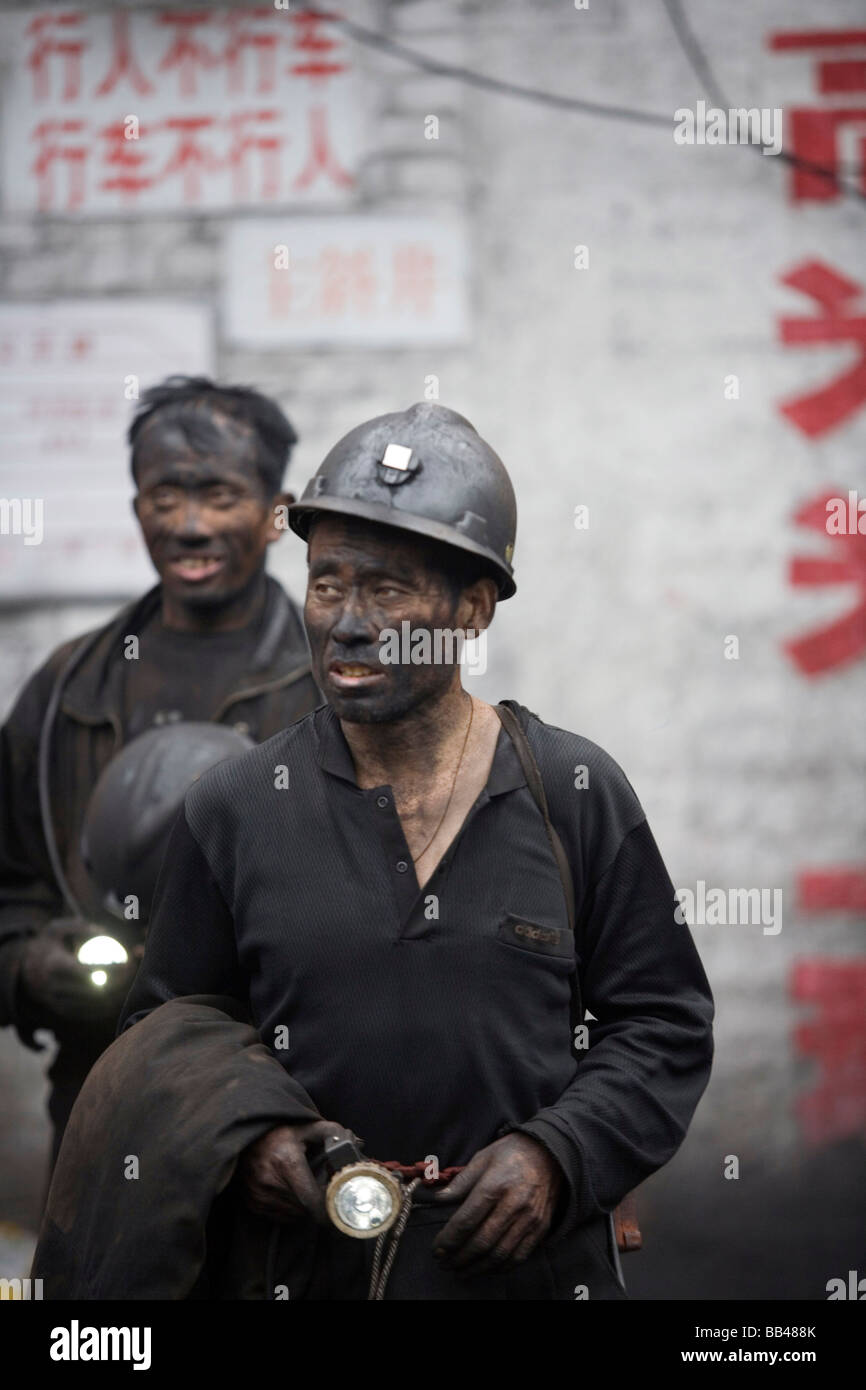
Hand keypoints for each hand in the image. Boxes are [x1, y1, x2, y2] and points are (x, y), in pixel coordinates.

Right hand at [18, 919, 138, 1024]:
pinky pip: (83, 1012)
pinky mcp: (58, 1010)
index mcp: (53, 966)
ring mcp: (55, 1001)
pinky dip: (100, 1008)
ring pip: (89, 1003)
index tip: (125, 963)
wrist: (24, 970)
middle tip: (130, 975)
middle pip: (91, 989)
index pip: (85, 970)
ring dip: (111, 997)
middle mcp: (53, 986)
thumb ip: (80, 927)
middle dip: (115, 984)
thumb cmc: (47, 945)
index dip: (107, 968)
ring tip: (127, 987)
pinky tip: (115, 999)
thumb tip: (104, 931)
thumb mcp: (56, 929)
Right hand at [238, 1119, 359, 1225]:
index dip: (327, 1208)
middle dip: (316, 1202)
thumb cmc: (278, 1134)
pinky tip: (289, 1191)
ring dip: (303, 1206)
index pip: (313, 1201)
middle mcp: (271, 1181)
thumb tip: (357, 1141)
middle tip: (320, 1189)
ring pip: (294, 1214)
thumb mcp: (304, 1128)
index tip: (336, 1205)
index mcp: (288, 1163)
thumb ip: (331, 1132)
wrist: (244, 1138)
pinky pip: (280, 1217)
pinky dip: (289, 1209)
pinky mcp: (252, 1203)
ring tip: (302, 1187)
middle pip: (306, 1209)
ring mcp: (260, 1194)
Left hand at [431, 1133, 562, 1276]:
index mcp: (496, 1184)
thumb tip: (437, 1200)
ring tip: (461, 1271)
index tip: (436, 1249)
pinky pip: (519, 1256)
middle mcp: (514, 1204)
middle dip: (459, 1257)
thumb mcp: (482, 1158)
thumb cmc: (510, 1154)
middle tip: (444, 1263)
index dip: (449, 1239)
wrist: (549, 1154)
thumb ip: (460, 1183)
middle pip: (482, 1241)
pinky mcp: (541, 1228)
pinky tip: (485, 1268)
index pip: (467, 1220)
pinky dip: (499, 1267)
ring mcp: (530, 1219)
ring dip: (477, 1267)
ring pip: (500, 1254)